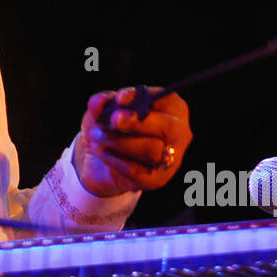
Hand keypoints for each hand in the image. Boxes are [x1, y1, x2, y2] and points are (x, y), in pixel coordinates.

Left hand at [72, 87, 192, 196]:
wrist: (103, 159)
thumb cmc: (112, 127)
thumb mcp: (104, 109)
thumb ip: (101, 102)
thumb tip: (99, 102)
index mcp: (172, 109)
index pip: (169, 100)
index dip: (147, 97)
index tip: (119, 98)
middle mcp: (178, 133)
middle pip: (168, 127)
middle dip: (138, 122)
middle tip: (113, 119)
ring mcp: (172, 159)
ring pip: (152, 150)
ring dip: (120, 142)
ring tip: (97, 136)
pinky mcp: (157, 179)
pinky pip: (138, 171)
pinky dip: (115, 160)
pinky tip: (101, 151)